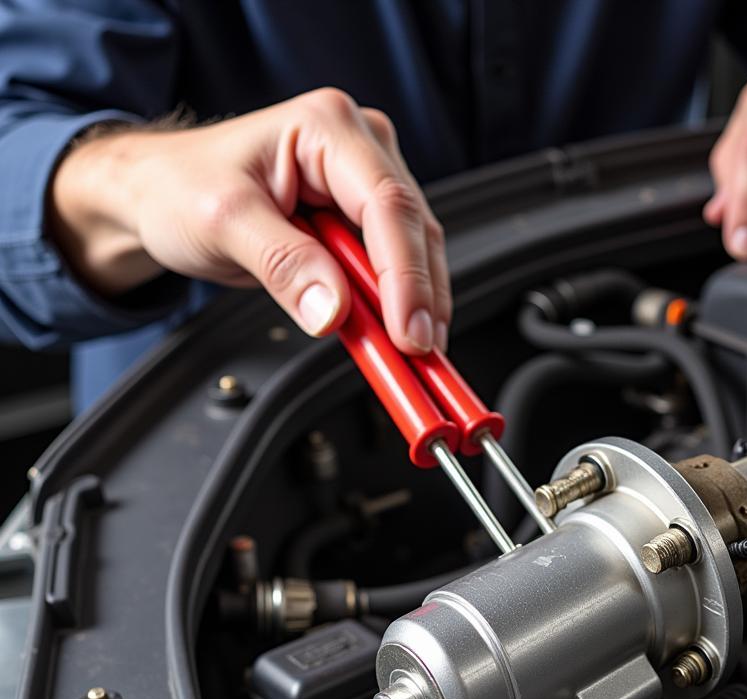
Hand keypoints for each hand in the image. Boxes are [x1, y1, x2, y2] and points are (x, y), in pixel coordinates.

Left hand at [50, 89, 449, 351]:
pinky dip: (399, 305)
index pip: (387, 205)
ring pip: (416, 250)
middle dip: (422, 297)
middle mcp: (358, 147)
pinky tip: (397, 335)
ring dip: (418, 305)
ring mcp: (363, 183)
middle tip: (420, 354)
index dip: (406, 275)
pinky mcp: (360, 219)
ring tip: (413, 354)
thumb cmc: (178, 188)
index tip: (409, 331)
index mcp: (326, 127)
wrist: (156, 193)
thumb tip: (333, 310)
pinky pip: (395, 265)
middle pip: (414, 228)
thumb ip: (282, 264)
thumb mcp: (221, 223)